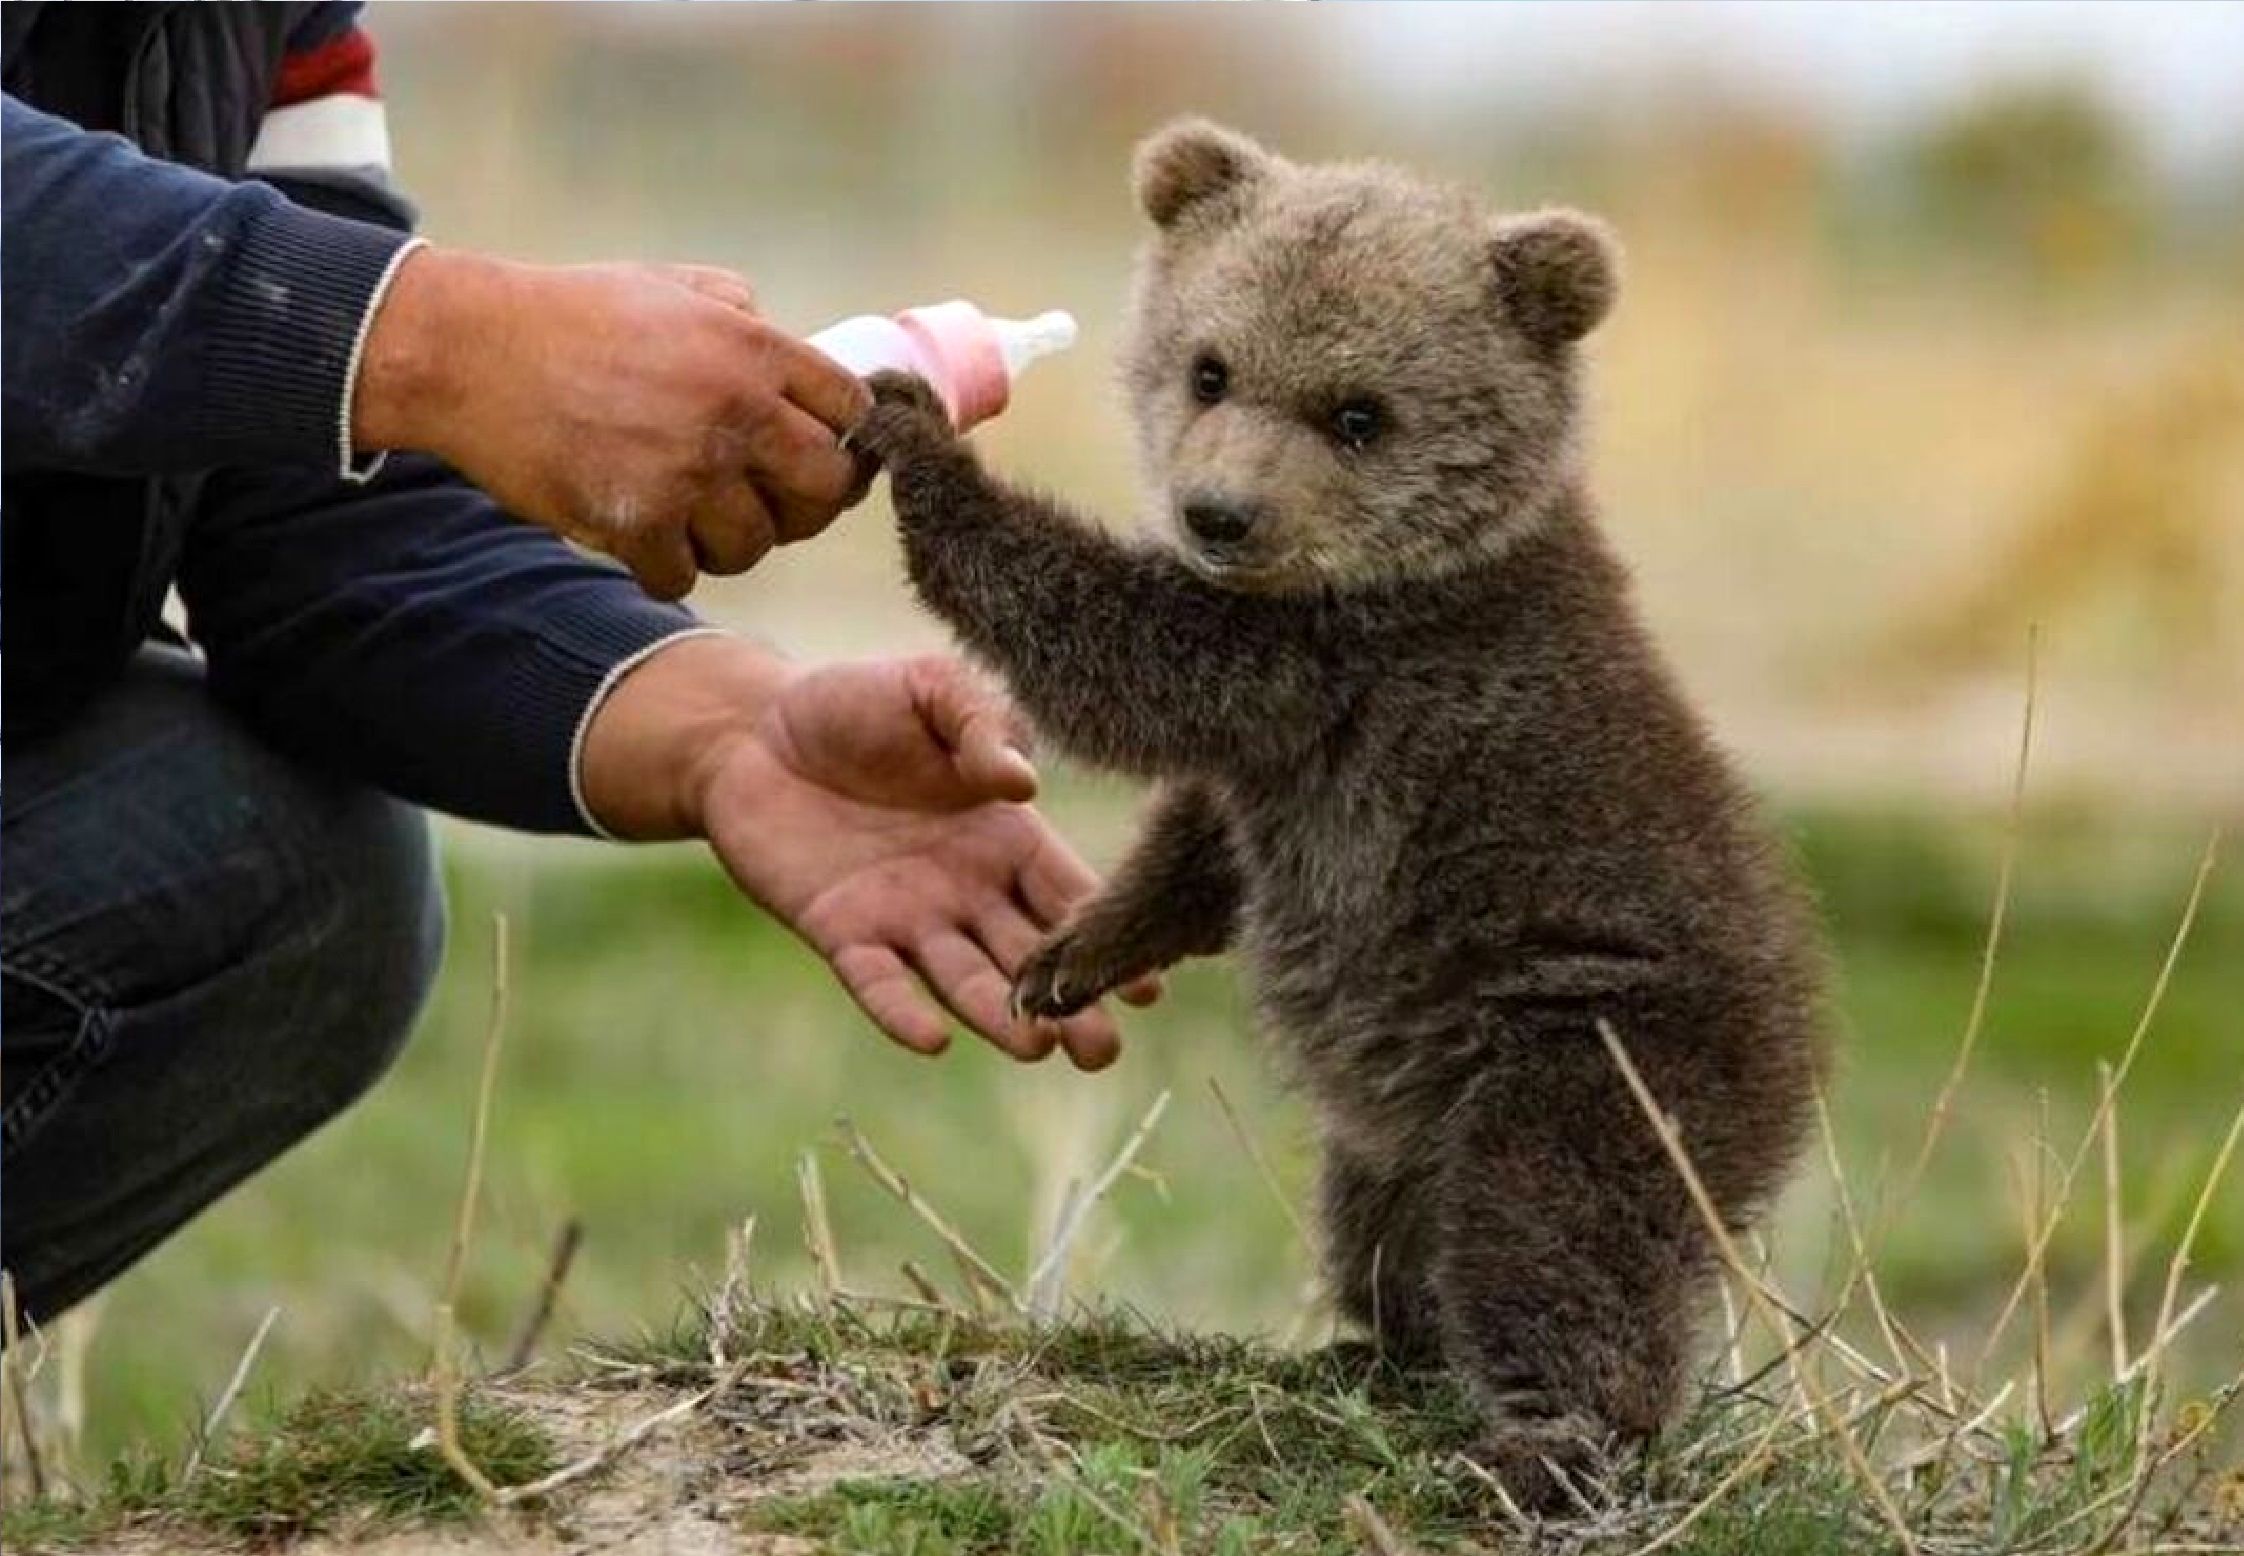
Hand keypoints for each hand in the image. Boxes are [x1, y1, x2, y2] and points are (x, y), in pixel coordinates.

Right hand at [354, 248, 870, 599]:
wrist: (472, 352)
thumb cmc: (568, 315)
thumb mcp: (669, 286)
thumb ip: (738, 311)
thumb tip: (783, 338)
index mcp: (753, 349)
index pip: (851, 410)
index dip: (842, 438)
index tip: (819, 453)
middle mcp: (736, 411)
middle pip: (826, 489)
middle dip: (805, 503)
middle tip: (769, 503)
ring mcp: (688, 470)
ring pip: (758, 543)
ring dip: (731, 541)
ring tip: (694, 519)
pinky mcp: (636, 520)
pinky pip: (684, 575)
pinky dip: (668, 568)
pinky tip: (646, 541)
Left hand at [578, 637, 1155, 1068]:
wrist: (753, 725)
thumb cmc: (858, 702)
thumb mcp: (933, 690)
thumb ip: (981, 726)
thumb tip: (1024, 783)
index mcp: (1004, 835)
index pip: (1070, 894)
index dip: (1107, 932)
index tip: (1151, 980)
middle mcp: (966, 889)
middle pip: (1032, 956)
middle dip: (1071, 1002)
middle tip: (1103, 1049)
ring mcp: (906, 917)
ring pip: (965, 980)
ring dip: (1002, 1017)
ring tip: (1039, 1047)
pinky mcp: (842, 932)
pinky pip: (878, 981)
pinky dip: (902, 1012)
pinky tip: (933, 1039)